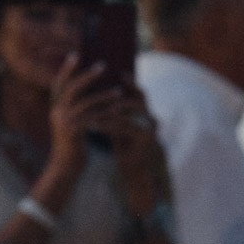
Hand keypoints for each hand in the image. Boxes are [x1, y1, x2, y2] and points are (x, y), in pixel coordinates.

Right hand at [47, 53, 124, 173]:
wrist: (66, 168)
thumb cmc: (73, 148)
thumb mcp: (72, 126)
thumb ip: (75, 111)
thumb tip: (87, 96)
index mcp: (55, 108)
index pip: (59, 83)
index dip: (67, 69)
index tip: (76, 54)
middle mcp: (56, 112)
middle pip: (71, 87)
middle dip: (87, 75)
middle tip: (103, 65)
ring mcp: (63, 121)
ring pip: (83, 101)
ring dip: (103, 95)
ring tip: (119, 91)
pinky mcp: (73, 132)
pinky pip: (91, 117)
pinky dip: (105, 111)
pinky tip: (118, 109)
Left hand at [106, 85, 171, 218]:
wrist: (133, 170)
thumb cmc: (124, 146)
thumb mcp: (119, 124)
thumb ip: (114, 109)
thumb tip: (101, 91)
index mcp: (146, 114)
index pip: (140, 93)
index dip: (131, 82)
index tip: (117, 72)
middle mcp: (151, 119)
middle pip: (138, 98)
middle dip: (120, 92)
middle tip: (101, 88)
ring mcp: (150, 129)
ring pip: (129, 112)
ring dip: (109, 109)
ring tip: (92, 107)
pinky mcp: (144, 140)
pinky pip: (124, 127)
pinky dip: (108, 125)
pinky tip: (94, 124)